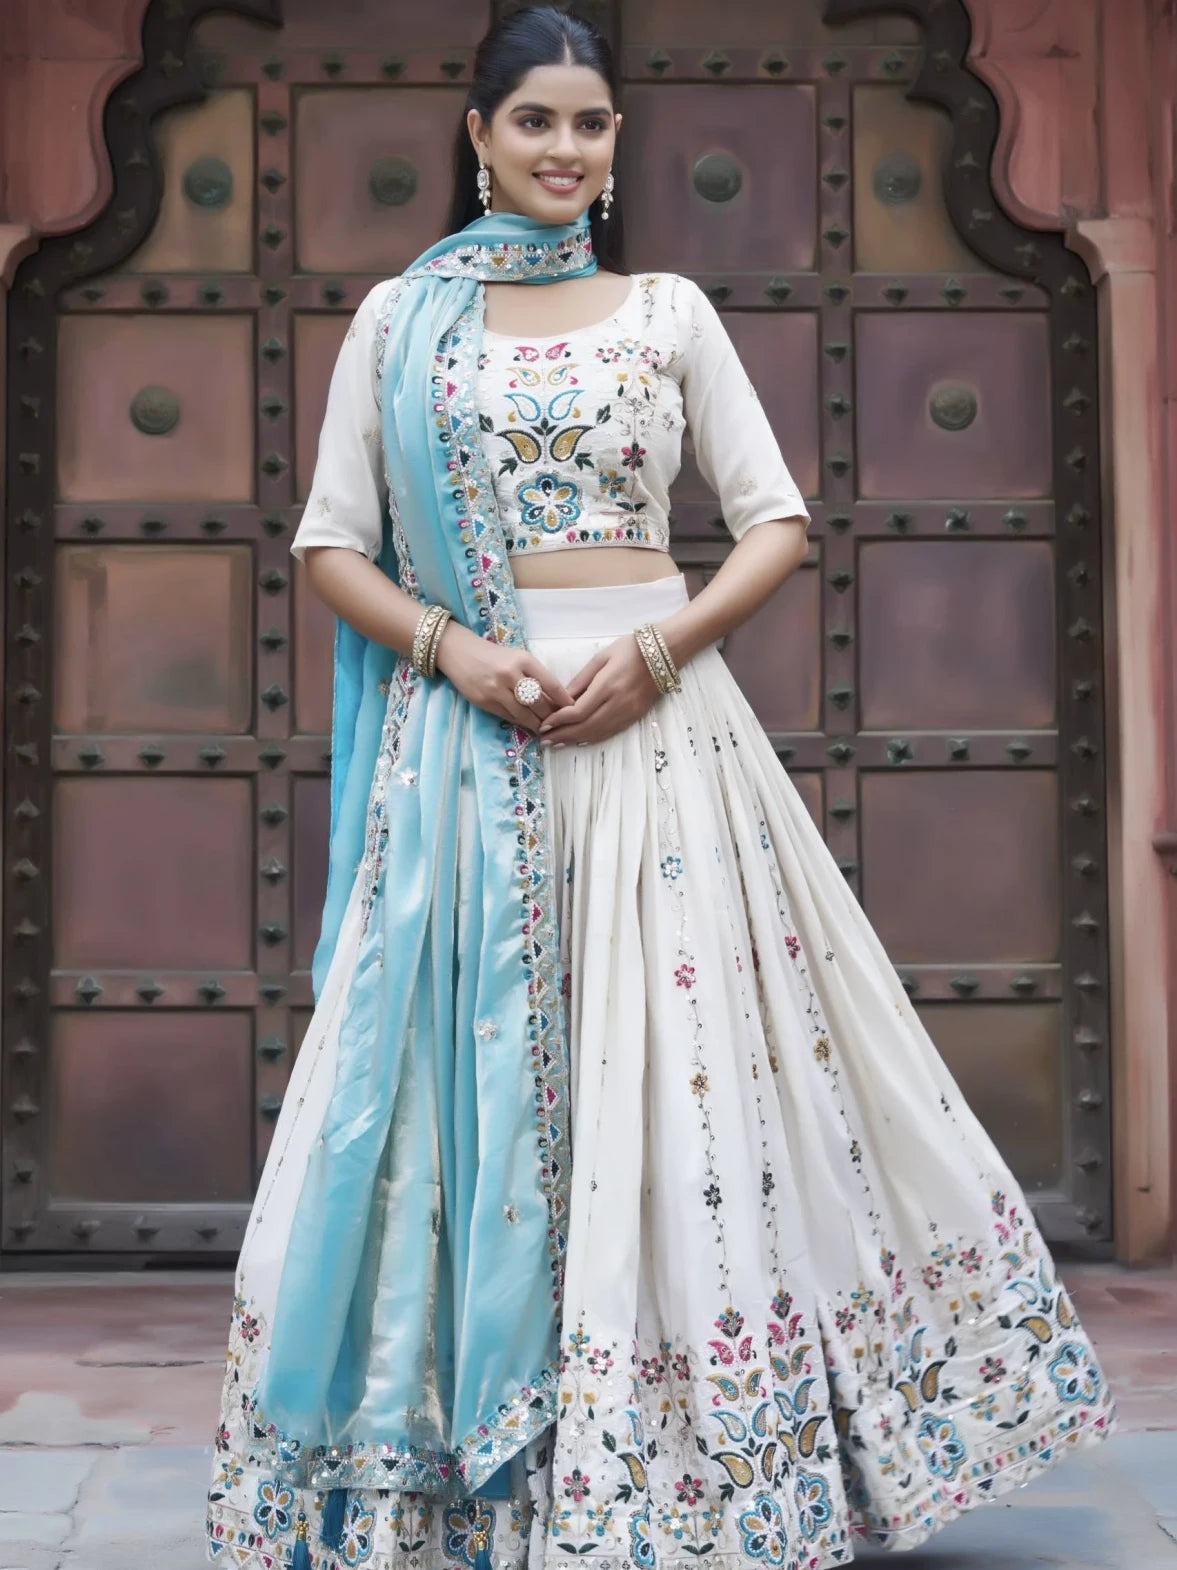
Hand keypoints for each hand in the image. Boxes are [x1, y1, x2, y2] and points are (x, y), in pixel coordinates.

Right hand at [433, 621, 573, 730]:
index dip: (564, 701)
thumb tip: (555, 700)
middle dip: (552, 716)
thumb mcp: (517, 658)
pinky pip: (509, 717)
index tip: (574, 710)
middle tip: (561, 723)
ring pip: (525, 714)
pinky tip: (529, 725)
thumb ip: (535, 676)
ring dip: (538, 724)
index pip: (551, 684)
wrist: (459, 652)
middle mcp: (511, 674)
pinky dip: (521, 723)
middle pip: (540, 703)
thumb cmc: (494, 656)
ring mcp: (496, 689)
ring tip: (547, 729)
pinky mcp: (485, 701)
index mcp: (524, 660)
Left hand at [537, 633, 660, 747]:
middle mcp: (618, 703)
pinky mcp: (635, 716)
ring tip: (558, 743)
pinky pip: (610, 732)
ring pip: (598, 733)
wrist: (665, 653)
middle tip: (545, 740)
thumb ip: (581, 680)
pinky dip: (593, 738)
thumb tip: (562, 699)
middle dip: (563, 735)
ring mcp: (628, 712)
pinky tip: (580, 741)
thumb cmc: (630, 649)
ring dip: (576, 740)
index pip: (578, 711)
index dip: (559, 721)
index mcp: (607, 686)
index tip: (544, 724)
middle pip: (585, 727)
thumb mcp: (601, 658)